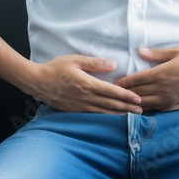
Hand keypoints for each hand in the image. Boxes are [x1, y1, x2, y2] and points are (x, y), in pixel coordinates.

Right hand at [26, 55, 141, 113]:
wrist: (37, 82)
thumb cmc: (56, 68)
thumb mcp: (75, 60)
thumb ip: (95, 63)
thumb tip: (113, 65)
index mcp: (87, 84)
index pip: (112, 91)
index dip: (126, 96)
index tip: (138, 98)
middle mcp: (86, 97)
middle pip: (111, 104)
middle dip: (127, 107)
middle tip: (141, 110)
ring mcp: (80, 106)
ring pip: (104, 112)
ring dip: (119, 114)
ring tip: (132, 116)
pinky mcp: (75, 111)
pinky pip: (94, 115)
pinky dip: (106, 117)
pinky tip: (113, 118)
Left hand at [115, 47, 178, 110]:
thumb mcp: (176, 51)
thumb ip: (156, 54)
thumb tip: (140, 51)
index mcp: (161, 73)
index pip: (137, 80)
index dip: (124, 82)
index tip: (115, 83)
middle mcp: (163, 88)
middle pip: (138, 92)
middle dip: (125, 93)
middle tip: (115, 94)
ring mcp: (169, 98)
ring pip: (146, 103)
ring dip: (134, 103)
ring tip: (124, 103)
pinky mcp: (175, 103)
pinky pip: (157, 108)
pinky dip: (147, 108)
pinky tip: (141, 107)